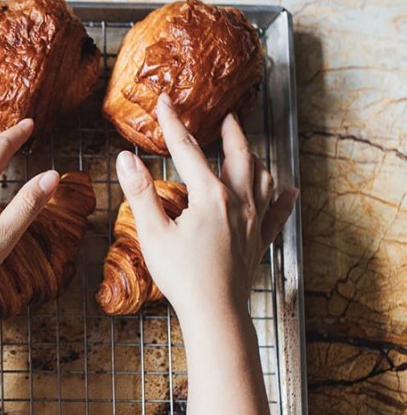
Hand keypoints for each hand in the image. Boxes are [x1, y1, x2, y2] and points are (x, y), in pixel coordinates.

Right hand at [115, 95, 298, 320]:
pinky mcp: (259, 241)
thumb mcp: (152, 233)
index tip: (165, 102)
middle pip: (239, 156)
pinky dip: (282, 199)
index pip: (187, 149)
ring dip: (255, 158)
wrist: (215, 312)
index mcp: (209, 195)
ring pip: (262, 178)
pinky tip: (289, 191)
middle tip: (226, 117)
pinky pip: (277, 214)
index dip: (173, 124)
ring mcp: (253, 221)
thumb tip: (125, 159)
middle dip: (231, 134)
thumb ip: (140, 193)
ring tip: (249, 149)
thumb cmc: (182, 276)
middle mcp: (237, 202)